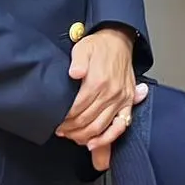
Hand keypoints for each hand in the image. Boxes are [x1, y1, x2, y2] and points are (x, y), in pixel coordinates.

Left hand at [56, 27, 146, 170]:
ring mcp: (121, 99)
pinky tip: (94, 143)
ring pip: (100, 127)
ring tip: (72, 136)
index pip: (77, 109)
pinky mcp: (128, 103)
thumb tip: (74, 73)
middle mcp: (111, 93)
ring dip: (84, 136)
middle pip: (87, 121)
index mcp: (98, 81)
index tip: (56, 121)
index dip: (65, 119)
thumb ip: (77, 61)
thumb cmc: (99, 46)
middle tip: (60, 130)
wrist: (119, 41)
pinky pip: (120, 126)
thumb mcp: (83, 48)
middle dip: (71, 129)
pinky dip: (107, 138)